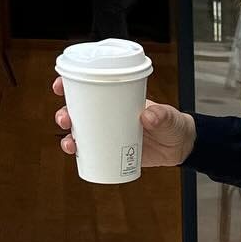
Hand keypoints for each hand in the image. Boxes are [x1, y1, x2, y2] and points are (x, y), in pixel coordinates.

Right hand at [53, 79, 195, 166]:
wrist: (179, 146)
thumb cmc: (173, 124)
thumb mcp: (170, 117)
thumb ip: (162, 115)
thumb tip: (147, 116)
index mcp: (117, 99)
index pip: (90, 88)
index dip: (70, 85)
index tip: (60, 85)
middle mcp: (109, 115)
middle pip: (78, 112)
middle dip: (65, 114)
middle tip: (65, 119)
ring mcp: (109, 134)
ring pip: (81, 134)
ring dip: (69, 137)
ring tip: (70, 143)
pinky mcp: (112, 151)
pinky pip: (91, 153)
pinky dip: (81, 155)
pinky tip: (76, 156)